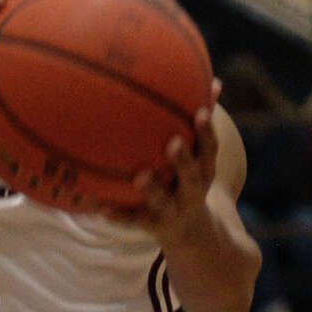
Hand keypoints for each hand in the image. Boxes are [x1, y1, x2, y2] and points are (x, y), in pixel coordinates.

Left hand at [98, 83, 220, 236]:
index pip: (210, 149)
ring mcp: (172, 211)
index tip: (200, 112)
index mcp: (204, 170)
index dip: (206, 131)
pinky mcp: (151, 225)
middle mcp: (192, 192)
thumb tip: (213, 80)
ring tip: (139, 176)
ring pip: (163, 201)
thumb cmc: (188, 179)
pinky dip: (117, 214)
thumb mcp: (200, 156)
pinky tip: (98, 206)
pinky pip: (132, 220)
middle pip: (192, 176)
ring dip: (151, 189)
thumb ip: (200, 122)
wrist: (189, 232)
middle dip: (184, 160)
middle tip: (174, 143)